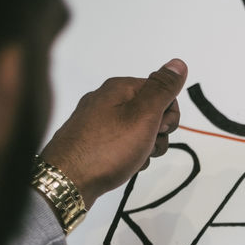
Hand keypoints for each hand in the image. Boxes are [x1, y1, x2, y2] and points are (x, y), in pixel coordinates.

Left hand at [40, 58, 187, 208]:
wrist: (67, 181)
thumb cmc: (107, 148)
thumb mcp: (143, 116)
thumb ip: (162, 89)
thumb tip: (177, 64)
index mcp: (119, 88)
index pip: (161, 91)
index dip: (168, 114)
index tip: (160, 129)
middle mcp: (106, 100)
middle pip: (150, 112)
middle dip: (157, 133)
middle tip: (147, 145)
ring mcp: (97, 122)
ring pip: (137, 131)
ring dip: (145, 147)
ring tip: (134, 159)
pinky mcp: (91, 141)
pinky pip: (121, 144)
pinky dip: (128, 156)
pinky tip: (123, 165)